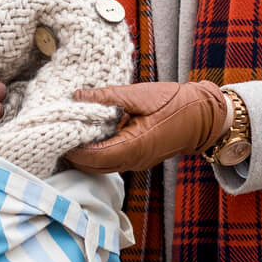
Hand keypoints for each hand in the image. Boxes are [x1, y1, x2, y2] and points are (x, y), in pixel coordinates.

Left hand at [62, 82, 229, 173]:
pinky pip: (111, 162)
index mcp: (133, 146)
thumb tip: (78, 94)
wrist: (204, 117)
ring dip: (84, 156)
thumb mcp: (140, 94)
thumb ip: (107, 96)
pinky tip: (90, 136)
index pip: (93, 157)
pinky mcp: (138, 159)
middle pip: (92, 167)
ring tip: (70, 133)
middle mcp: (133, 161)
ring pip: (100, 167)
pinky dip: (96, 154)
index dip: (73, 148)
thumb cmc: (176, 103)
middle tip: (58, 133)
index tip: (58, 133)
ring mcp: (136, 163)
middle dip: (74, 154)